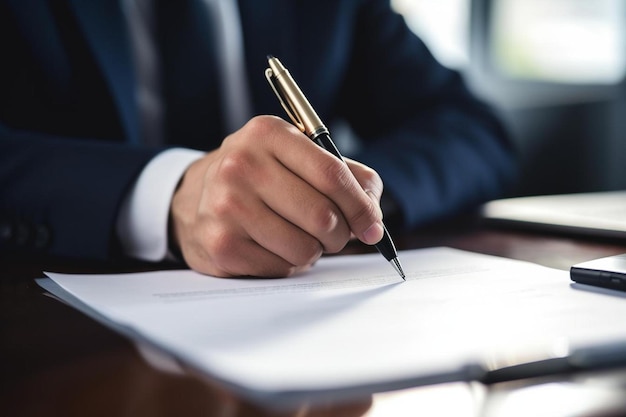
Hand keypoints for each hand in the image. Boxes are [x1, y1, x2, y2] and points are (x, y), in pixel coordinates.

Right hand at [170, 115, 383, 276]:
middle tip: (335, 234)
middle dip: (341, 234)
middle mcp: (241, 165)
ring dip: (313, 250)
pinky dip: (288, 263)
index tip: (373, 226)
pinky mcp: (220, 244)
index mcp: (267, 133)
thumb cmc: (256, 177)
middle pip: (322, 216)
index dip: (361, 206)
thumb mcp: (295, 156)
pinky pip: (281, 268)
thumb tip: (373, 216)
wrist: (191, 198)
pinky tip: (272, 246)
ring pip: (305, 248)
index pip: (332, 174)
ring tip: (297, 236)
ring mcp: (226, 206)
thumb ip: (345, 175)